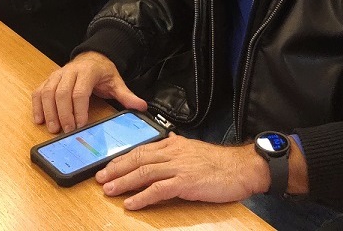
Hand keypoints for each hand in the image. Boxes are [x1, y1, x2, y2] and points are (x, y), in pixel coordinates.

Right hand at [32, 52, 146, 133]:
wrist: (92, 56)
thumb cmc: (102, 72)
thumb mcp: (116, 82)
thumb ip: (126, 95)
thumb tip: (141, 107)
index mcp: (87, 72)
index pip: (79, 91)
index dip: (78, 109)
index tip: (80, 125)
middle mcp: (69, 71)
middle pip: (61, 93)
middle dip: (63, 114)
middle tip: (66, 131)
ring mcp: (57, 75)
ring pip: (47, 92)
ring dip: (48, 111)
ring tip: (53, 129)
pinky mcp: (49, 79)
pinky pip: (38, 91)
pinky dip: (37, 105)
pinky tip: (39, 119)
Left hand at [97, 135, 269, 209]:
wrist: (241, 168)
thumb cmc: (220, 162)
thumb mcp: (196, 148)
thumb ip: (180, 145)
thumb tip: (169, 139)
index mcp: (174, 145)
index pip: (141, 149)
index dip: (122, 158)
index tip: (108, 166)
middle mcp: (173, 153)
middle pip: (138, 159)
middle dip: (116, 169)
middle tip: (100, 178)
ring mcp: (179, 167)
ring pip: (144, 173)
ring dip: (123, 182)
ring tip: (108, 190)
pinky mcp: (185, 182)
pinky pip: (158, 190)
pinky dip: (142, 197)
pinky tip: (131, 203)